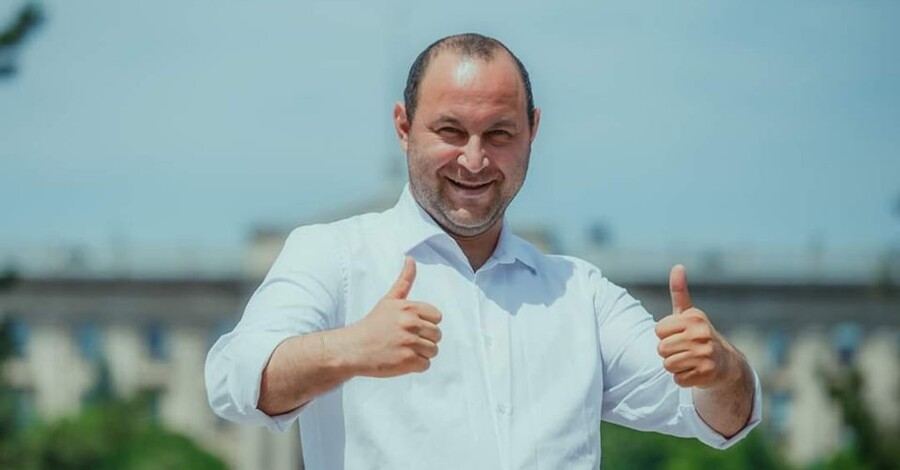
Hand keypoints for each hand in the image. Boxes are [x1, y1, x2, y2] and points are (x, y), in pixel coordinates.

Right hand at [344, 256, 442, 377]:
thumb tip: (411, 258)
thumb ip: (404, 281)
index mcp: (409, 308)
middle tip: (405, 340)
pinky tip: (401, 360)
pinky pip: (426, 365)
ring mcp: (409, 343)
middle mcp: (411, 324)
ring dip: (421, 353)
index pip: (437, 317)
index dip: (426, 324)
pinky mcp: (406, 361)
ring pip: (433, 350)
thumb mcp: (388, 300)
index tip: (410, 327)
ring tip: (403, 350)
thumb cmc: (372, 325)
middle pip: (437, 335)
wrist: (352, 349)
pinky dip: (416, 366)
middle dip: (424, 339)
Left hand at [655, 265, 740, 389]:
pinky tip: (695, 372)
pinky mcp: (706, 373)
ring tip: (689, 360)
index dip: (665, 335)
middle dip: (669, 352)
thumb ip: (679, 291)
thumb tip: (678, 266)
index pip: (658, 330)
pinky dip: (683, 378)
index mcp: (694, 318)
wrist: (725, 363)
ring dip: (675, 366)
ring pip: (668, 365)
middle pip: (661, 349)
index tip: (679, 335)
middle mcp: (701, 334)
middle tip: (684, 350)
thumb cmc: (698, 335)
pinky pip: (678, 379)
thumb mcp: (689, 313)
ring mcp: (705, 354)